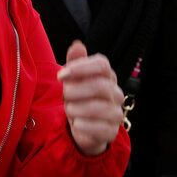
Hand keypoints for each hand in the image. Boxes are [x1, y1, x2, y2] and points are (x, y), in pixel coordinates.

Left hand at [58, 40, 123, 156]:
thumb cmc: (78, 98)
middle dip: (75, 91)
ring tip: (68, 110)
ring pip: (99, 107)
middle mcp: (115, 93)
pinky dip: (84, 125)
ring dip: (76, 109)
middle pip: (100, 86)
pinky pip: (100, 128)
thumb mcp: (73, 79)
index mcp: (107, 76)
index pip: (102, 64)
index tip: (60, 75)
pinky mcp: (112, 131)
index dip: (80, 67)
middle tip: (63, 95)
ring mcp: (116, 113)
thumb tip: (78, 45)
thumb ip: (75, 62)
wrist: (81, 126)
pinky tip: (76, 123)